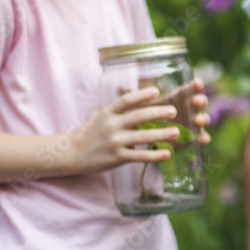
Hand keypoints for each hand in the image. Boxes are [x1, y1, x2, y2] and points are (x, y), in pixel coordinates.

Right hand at [71, 87, 187, 172]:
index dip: (142, 95)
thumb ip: (110, 106)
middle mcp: (111, 125)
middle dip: (158, 113)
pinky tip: (167, 153)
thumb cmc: (87, 134)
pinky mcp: (117, 157)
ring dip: (161, 134)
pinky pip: (139, 156)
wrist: (72, 155)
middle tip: (174, 111)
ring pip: (142, 137)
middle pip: (138, 116)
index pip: (126, 100)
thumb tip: (119, 92)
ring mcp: (114, 142)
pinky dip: (154, 155)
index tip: (157, 92)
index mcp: (108, 113)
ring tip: (177, 132)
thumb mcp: (96, 117)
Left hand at [145, 78, 212, 146]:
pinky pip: (202, 137)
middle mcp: (189, 109)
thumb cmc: (150, 117)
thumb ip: (142, 101)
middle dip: (200, 100)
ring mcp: (193, 123)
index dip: (196, 86)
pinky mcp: (193, 137)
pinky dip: (204, 138)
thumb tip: (124, 91)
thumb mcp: (147, 107)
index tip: (198, 83)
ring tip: (199, 120)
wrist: (152, 137)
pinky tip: (204, 139)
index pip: (190, 89)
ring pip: (203, 118)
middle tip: (196, 102)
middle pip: (200, 102)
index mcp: (180, 98)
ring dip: (203, 118)